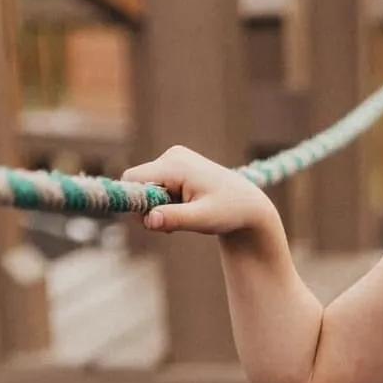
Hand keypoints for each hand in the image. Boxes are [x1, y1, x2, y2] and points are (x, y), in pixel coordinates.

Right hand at [119, 145, 274, 236]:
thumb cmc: (229, 212)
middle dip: (150, 208)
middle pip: (138, 183)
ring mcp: (174, 159)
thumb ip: (175, 218)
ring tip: (185, 217)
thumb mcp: (203, 219)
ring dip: (159, 207)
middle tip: (173, 226)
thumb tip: (148, 220)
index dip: (136, 201)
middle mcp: (171, 155)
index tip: (152, 222)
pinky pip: (157, 186)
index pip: (133, 178)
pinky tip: (185, 210)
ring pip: (147, 187)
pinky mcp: (176, 166)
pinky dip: (166, 202)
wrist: (249, 205)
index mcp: (175, 164)